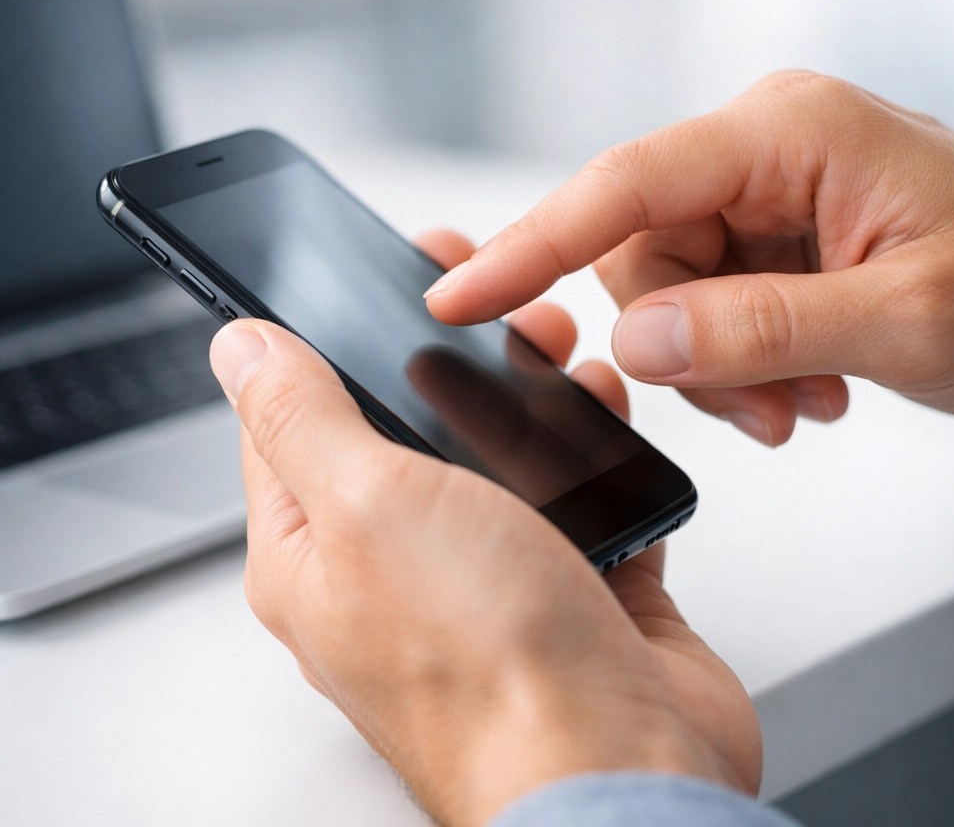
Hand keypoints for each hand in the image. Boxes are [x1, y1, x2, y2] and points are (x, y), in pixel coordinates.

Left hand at [210, 230, 760, 826]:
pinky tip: (605, 414)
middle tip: (488, 302)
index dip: (328, 336)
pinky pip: (571, 494)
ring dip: (526, 394)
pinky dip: (589, 447)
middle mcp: (394, 566)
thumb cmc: (488, 667)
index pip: (293, 417)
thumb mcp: (367, 501)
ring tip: (558, 348)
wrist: (620, 770)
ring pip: (495, 454)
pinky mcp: (564, 586)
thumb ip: (300, 416)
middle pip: (406, 425)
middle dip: (447, 352)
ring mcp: (483, 578)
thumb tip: (240, 350)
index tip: (373, 277)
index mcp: (316, 550)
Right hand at [424, 72, 953, 445]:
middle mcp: (764, 150)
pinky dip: (740, 363)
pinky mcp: (773, 236)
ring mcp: (766, 194)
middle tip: (763, 408)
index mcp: (791, 131)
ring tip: (803, 403)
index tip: (456, 292)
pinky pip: (707, 305)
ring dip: (719, 367)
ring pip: (669, 291)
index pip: (625, 184)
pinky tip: (807, 386)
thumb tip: (641, 341)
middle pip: (641, 253)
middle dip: (682, 347)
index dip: (531, 244)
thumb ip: (760, 329)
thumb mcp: (905, 320)